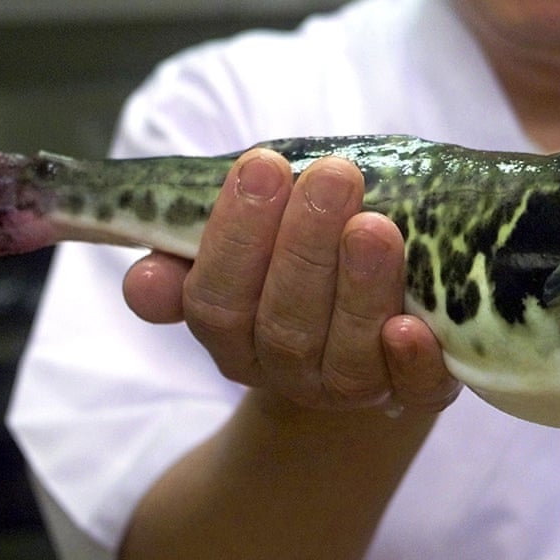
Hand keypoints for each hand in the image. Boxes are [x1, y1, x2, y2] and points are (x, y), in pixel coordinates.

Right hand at [122, 148, 459, 417]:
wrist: (385, 318)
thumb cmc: (307, 256)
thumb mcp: (249, 243)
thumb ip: (190, 250)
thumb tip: (143, 280)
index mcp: (234, 333)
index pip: (216, 300)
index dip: (235, 237)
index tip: (264, 166)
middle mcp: (287, 370)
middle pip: (282, 325)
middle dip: (306, 248)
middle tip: (333, 177)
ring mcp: (352, 388)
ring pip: (346, 355)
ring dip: (360, 290)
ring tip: (375, 226)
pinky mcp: (416, 393)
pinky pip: (413, 389)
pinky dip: (412, 360)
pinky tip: (411, 325)